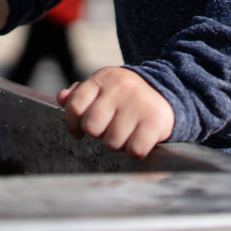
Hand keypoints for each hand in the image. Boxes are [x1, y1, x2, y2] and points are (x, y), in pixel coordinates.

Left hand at [57, 67, 174, 158]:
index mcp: (103, 78)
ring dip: (117, 144)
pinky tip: (138, 142)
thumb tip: (62, 98)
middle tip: (109, 130)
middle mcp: (120, 88)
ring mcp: (138, 103)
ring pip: (112, 142)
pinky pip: (134, 150)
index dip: (72, 124)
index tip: (79, 132)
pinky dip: (135, 152)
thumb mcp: (103, 88)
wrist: (168, 92)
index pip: (74, 106)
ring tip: (126, 133)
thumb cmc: (126, 96)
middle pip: (91, 126)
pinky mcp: (155, 121)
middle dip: (98, 134)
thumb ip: (80, 94)